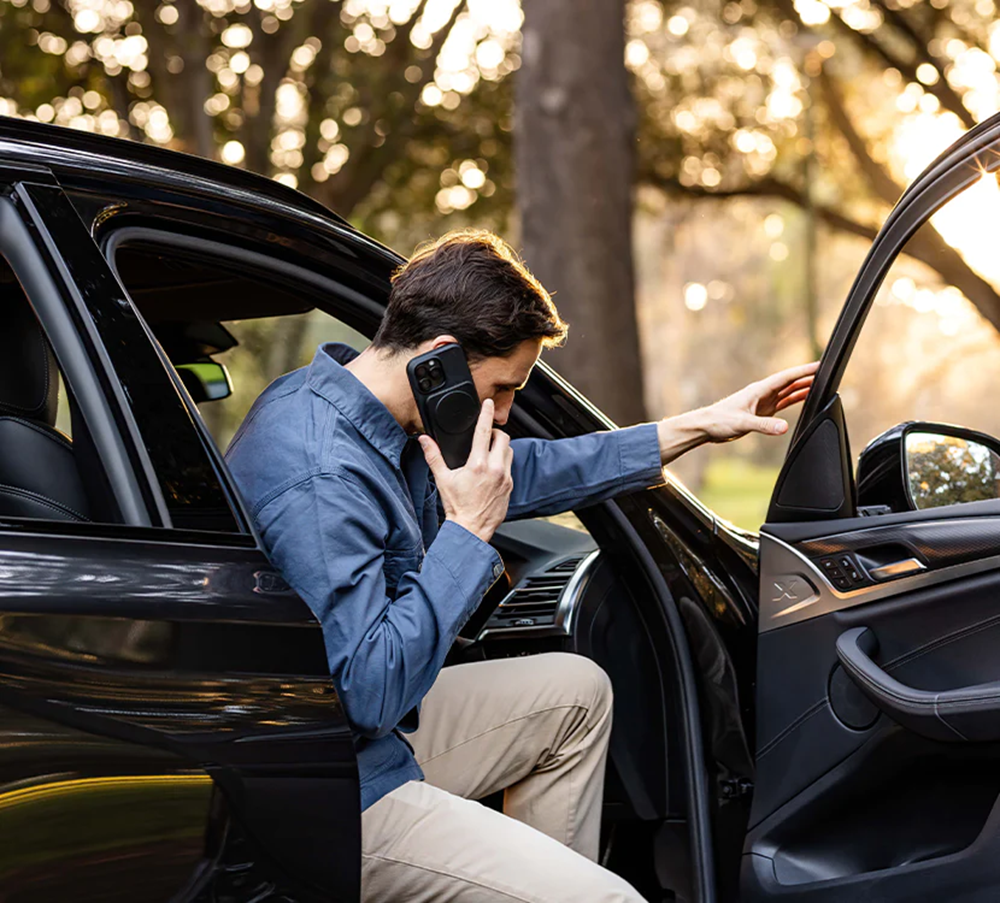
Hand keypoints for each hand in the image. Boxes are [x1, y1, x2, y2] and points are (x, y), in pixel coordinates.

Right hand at [418, 398, 513, 543]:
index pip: (483, 431)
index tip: (487, 404)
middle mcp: (495, 469)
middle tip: (485, 435)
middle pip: (502, 437)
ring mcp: (505, 478)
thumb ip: (434, 457)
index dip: (485, 414)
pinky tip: (492, 469)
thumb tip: (424, 441)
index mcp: (477, 464)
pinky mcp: (510, 486)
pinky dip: (503, 463)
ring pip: (509, 451)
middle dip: (494, 432)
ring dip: (500, 447)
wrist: (471, 529)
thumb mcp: (442, 479)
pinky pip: (510, 467)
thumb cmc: (457, 507)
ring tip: (489, 452)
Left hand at [654, 361, 818, 462]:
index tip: (820, 365)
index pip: (786, 377)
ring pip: (788, 391)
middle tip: (828, 372)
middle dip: (808, 376)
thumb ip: (764, 426)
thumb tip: (783, 428)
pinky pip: (783, 402)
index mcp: (759, 390)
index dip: (804, 370)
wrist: (705, 427)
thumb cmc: (719, 421)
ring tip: (822, 383)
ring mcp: (763, 402)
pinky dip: (795, 399)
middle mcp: (763, 393)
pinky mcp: (761, 411)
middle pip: (790, 382)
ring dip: (804, 387)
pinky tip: (804, 397)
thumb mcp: (742, 424)